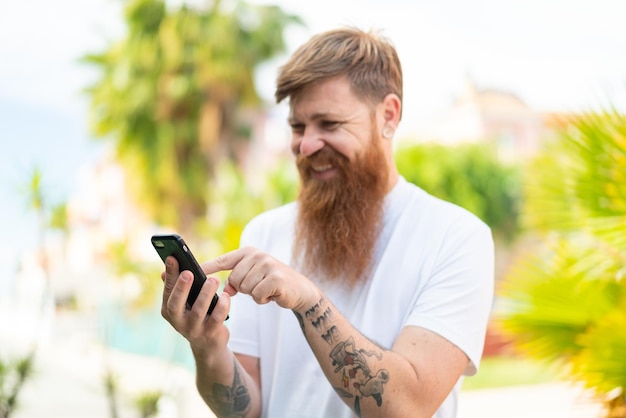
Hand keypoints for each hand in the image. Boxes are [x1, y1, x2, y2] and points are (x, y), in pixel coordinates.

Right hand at [160, 256, 231, 354]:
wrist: (208, 344)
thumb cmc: (196, 315)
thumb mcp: (184, 303)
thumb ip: (178, 285)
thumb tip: (168, 265)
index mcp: (169, 310)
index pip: (167, 291)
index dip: (170, 275)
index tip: (172, 258)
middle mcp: (178, 321)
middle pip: (176, 304)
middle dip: (182, 287)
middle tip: (189, 272)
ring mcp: (193, 329)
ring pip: (198, 310)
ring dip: (206, 293)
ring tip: (214, 279)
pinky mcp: (210, 333)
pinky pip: (217, 318)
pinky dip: (222, 305)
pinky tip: (226, 295)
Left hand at [201, 247, 320, 311]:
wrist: (300, 290)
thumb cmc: (272, 284)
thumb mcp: (252, 279)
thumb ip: (236, 281)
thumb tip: (225, 290)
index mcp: (248, 252)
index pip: (223, 260)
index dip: (206, 267)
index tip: (189, 270)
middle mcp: (257, 255)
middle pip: (233, 280)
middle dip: (243, 289)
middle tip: (258, 287)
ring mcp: (267, 264)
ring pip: (244, 288)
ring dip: (254, 295)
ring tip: (266, 290)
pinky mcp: (275, 278)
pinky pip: (256, 295)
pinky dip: (263, 300)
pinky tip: (272, 295)